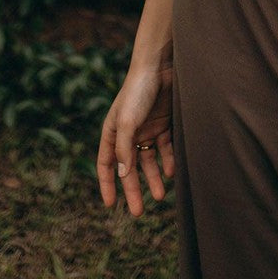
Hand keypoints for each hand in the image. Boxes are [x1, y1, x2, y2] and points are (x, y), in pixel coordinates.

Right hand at [97, 64, 174, 216]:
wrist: (161, 66)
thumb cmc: (138, 92)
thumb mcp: (127, 122)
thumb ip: (123, 150)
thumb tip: (121, 176)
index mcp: (113, 133)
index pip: (106, 165)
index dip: (107, 184)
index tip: (110, 205)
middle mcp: (129, 134)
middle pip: (130, 168)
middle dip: (134, 189)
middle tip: (138, 211)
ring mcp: (148, 129)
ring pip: (149, 161)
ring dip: (154, 178)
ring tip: (161, 196)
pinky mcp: (165, 124)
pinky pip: (166, 148)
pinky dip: (168, 161)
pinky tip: (171, 172)